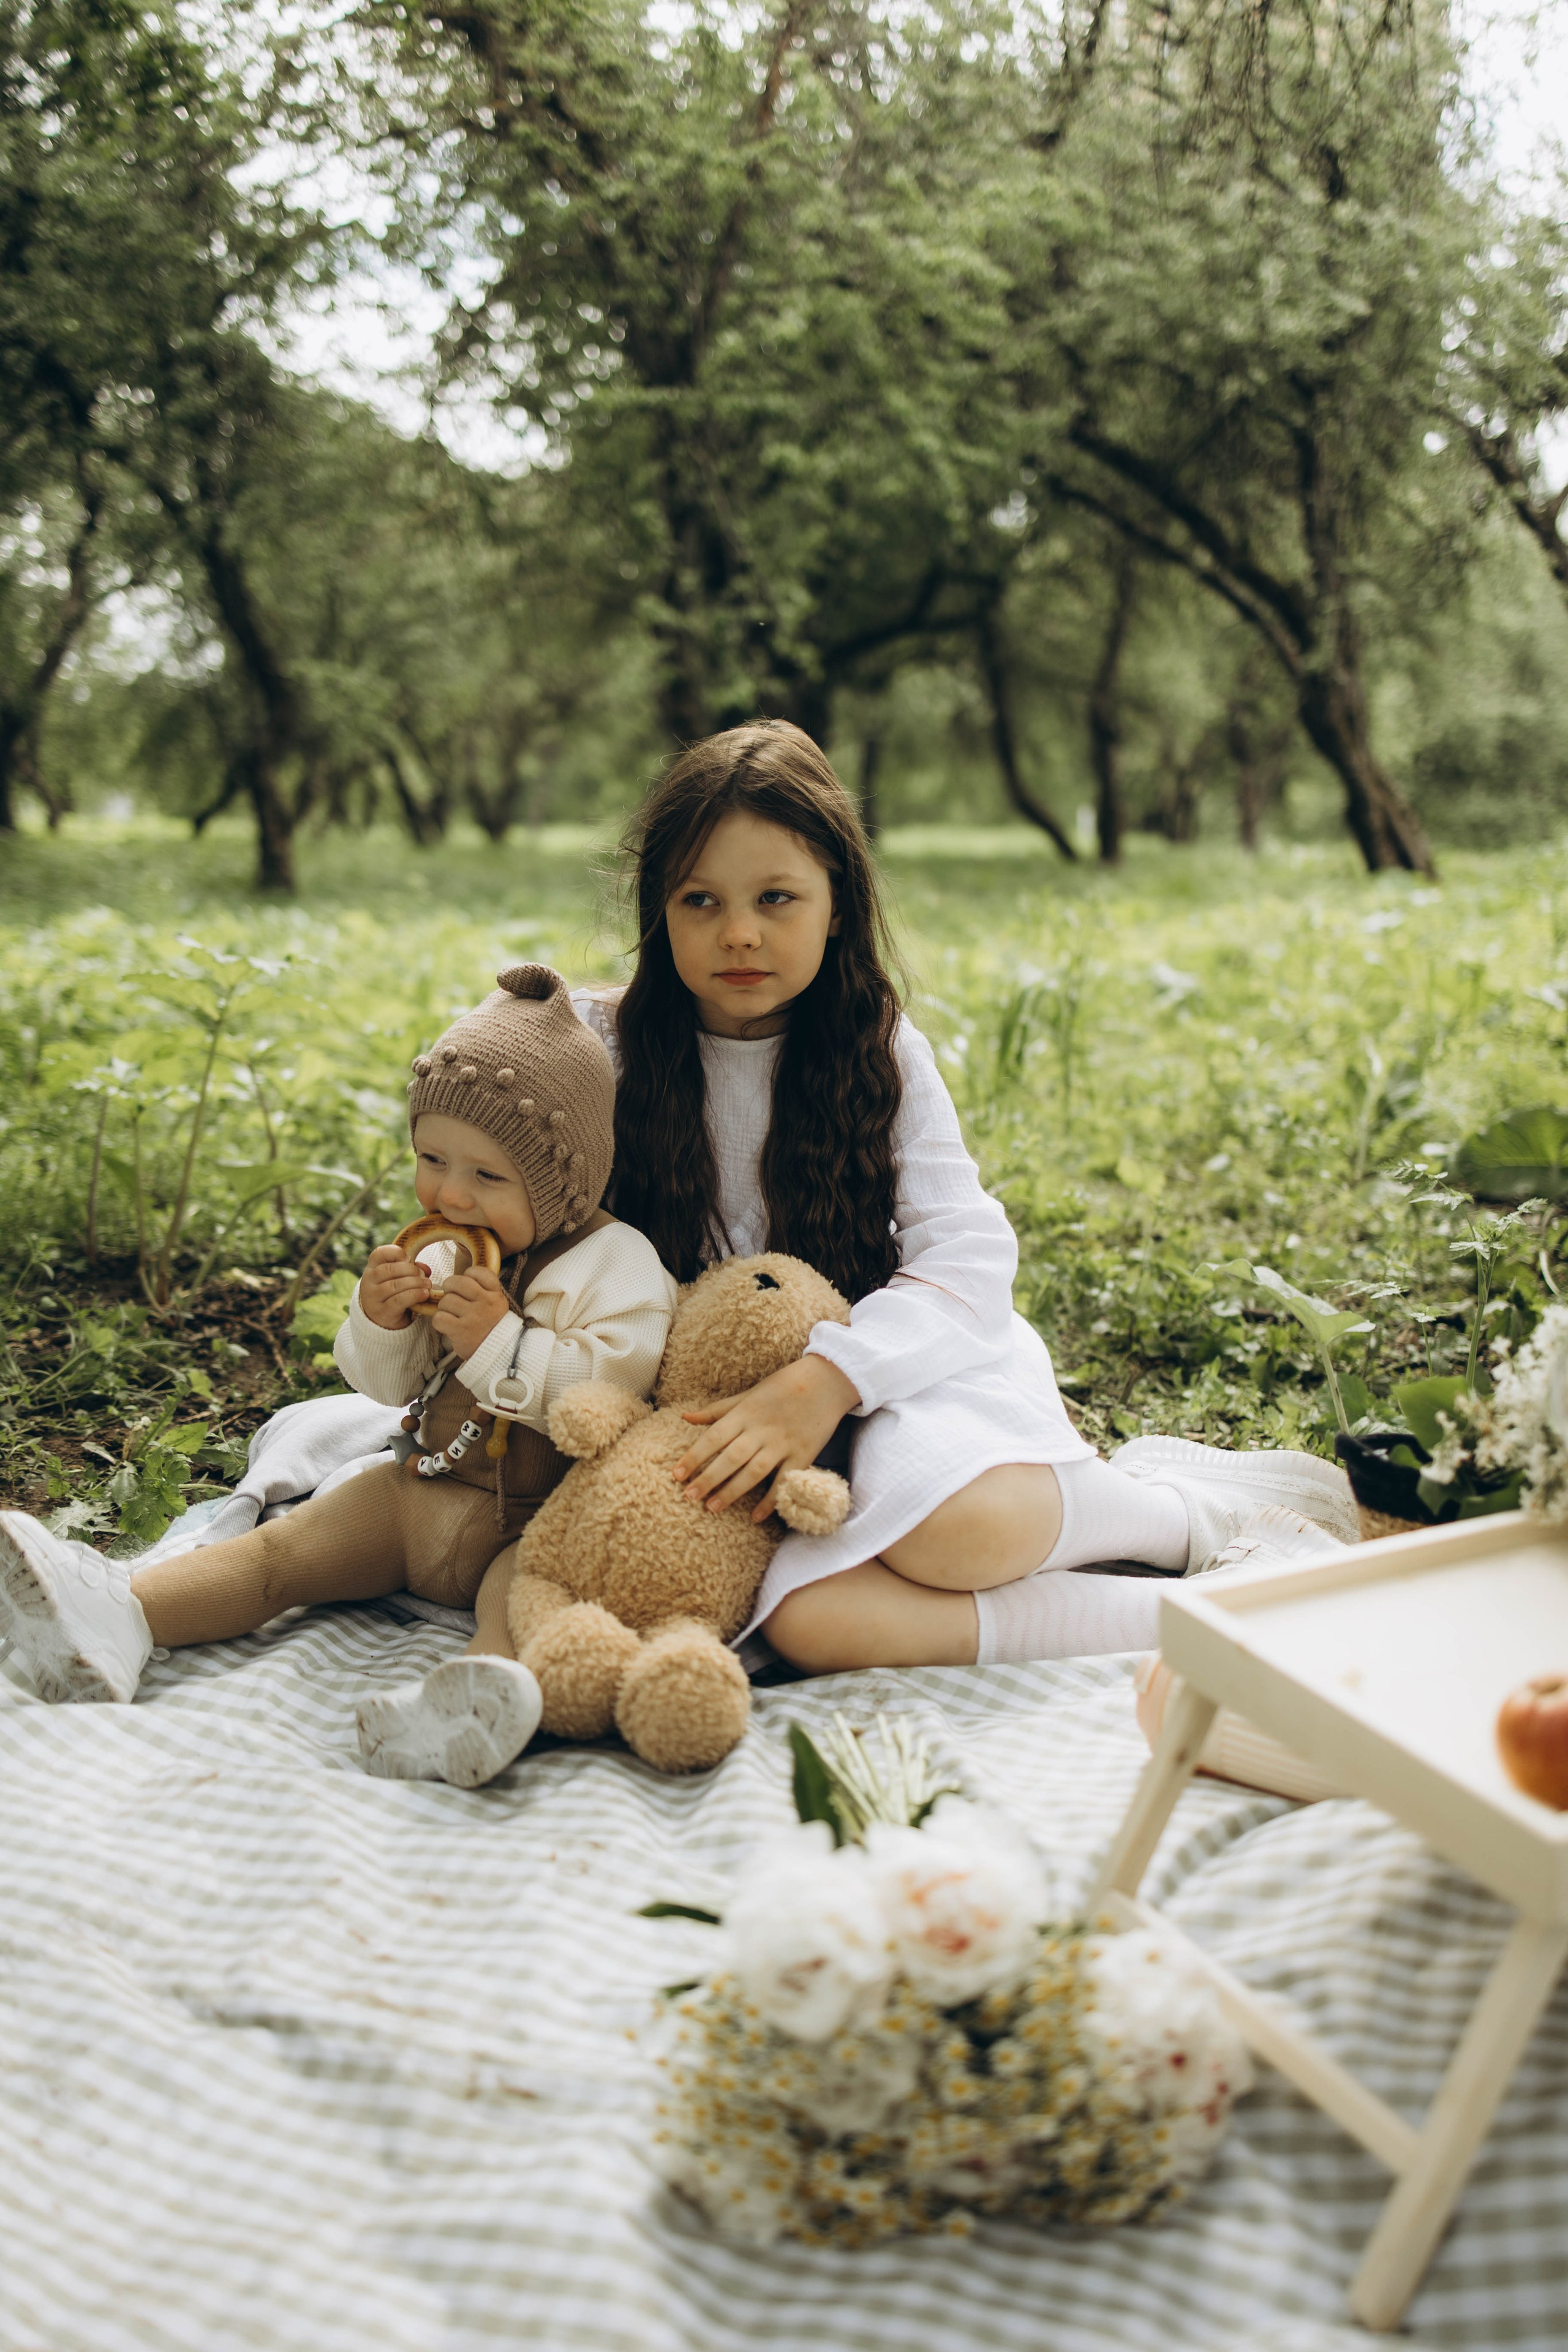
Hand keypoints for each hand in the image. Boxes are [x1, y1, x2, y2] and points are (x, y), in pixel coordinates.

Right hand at [360, 1243, 430, 1329]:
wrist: (382, 1321)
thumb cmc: (394, 1294)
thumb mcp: (399, 1279)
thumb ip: (411, 1270)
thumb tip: (426, 1269)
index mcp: (372, 1269)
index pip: (379, 1253)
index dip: (396, 1252)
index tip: (409, 1258)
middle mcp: (368, 1282)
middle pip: (389, 1269)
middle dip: (411, 1270)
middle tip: (423, 1276)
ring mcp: (372, 1298)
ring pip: (394, 1285)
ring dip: (415, 1283)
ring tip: (427, 1285)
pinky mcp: (381, 1312)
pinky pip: (398, 1300)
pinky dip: (414, 1295)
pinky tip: (424, 1294)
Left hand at [432, 1265, 511, 1357]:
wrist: (499, 1353)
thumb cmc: (493, 1326)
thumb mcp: (497, 1304)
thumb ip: (484, 1290)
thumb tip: (459, 1278)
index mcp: (495, 1295)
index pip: (479, 1272)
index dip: (469, 1274)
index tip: (468, 1284)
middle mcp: (485, 1303)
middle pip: (457, 1282)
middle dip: (450, 1287)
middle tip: (452, 1296)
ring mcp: (473, 1317)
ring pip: (446, 1300)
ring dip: (444, 1307)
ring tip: (451, 1314)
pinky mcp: (461, 1331)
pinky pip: (439, 1318)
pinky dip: (439, 1321)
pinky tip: (446, 1324)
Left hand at [673, 1354, 859, 1520]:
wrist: (827, 1380)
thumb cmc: (783, 1386)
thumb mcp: (748, 1394)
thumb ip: (718, 1410)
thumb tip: (684, 1417)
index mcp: (746, 1412)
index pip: (714, 1437)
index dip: (694, 1456)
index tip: (676, 1474)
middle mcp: (762, 1429)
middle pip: (731, 1457)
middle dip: (708, 1478)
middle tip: (689, 1497)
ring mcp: (784, 1443)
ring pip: (754, 1471)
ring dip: (732, 1491)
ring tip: (712, 1508)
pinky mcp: (804, 1454)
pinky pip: (784, 1481)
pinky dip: (771, 1500)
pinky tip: (756, 1517)